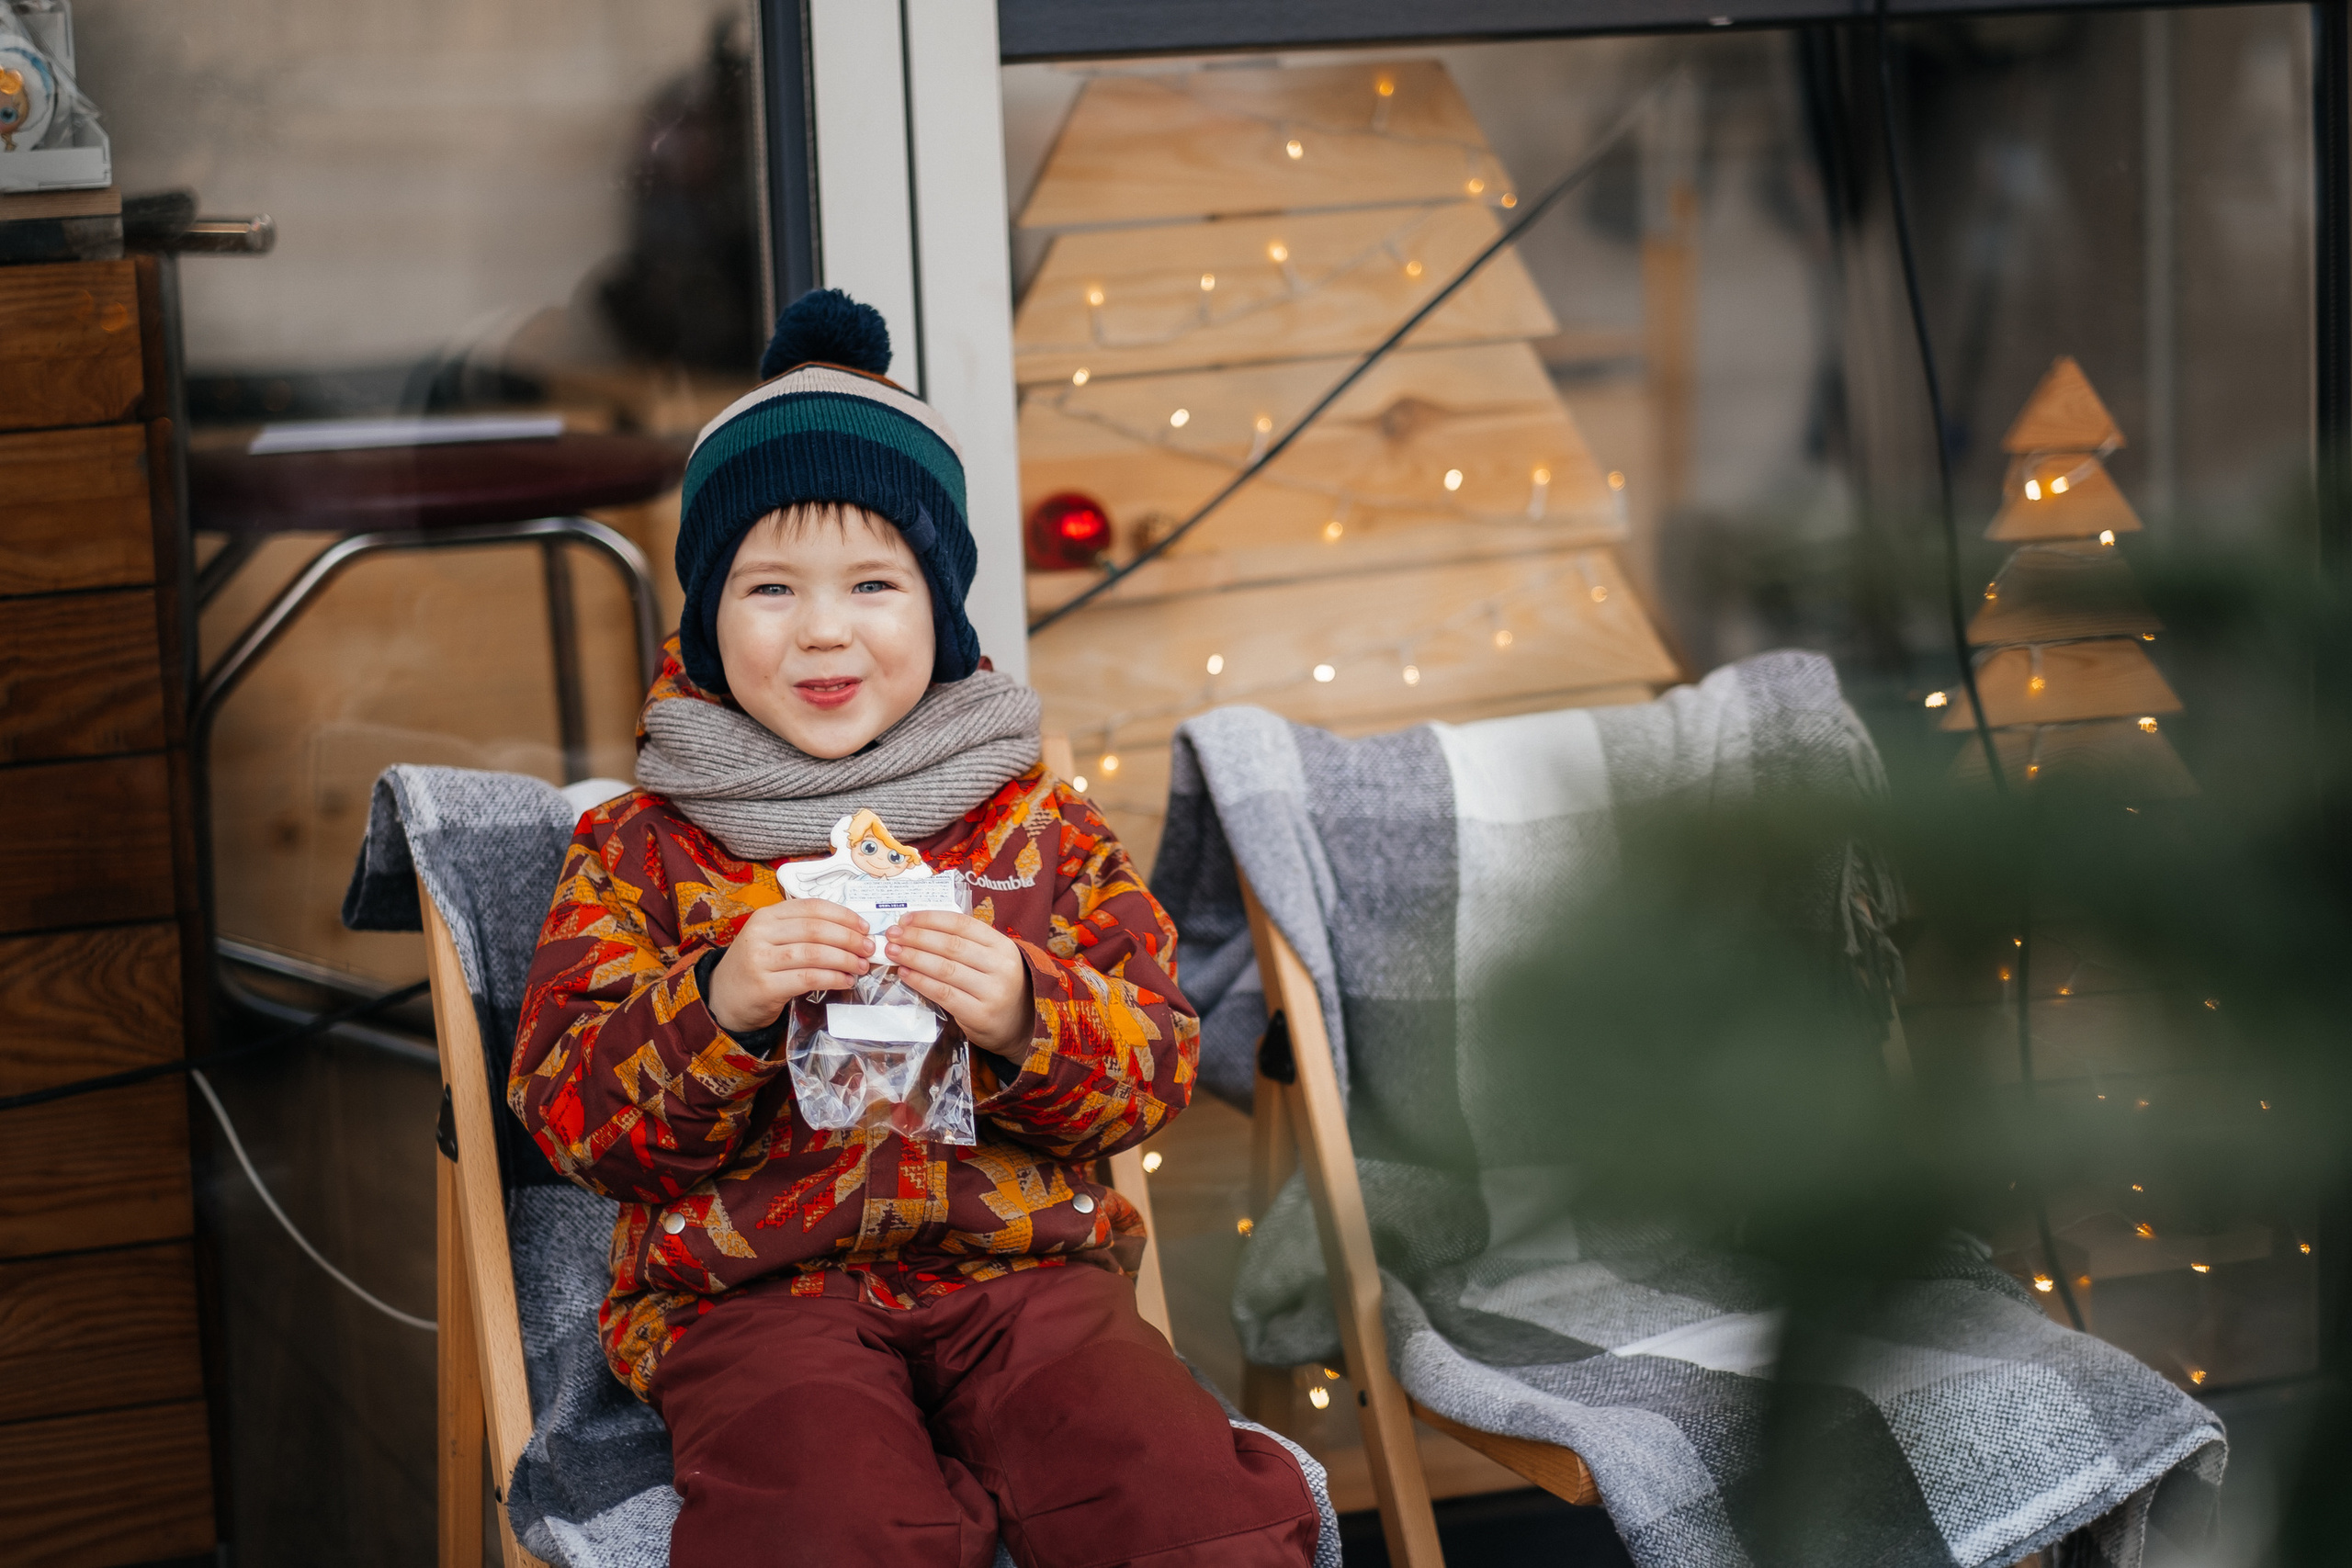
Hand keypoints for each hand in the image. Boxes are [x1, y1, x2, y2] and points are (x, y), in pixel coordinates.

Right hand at [705, 898, 874, 1034]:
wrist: (723, 998)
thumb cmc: (757, 966)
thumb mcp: (772, 939)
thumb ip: (804, 931)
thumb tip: (853, 931)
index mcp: (767, 916)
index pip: (812, 907)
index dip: (843, 915)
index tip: (864, 926)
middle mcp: (761, 933)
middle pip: (816, 929)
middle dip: (849, 938)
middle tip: (868, 948)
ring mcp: (760, 960)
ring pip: (814, 953)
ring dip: (844, 959)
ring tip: (860, 966)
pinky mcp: (765, 986)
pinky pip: (808, 978)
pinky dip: (832, 978)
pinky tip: (845, 981)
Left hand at [884, 911, 1032, 1057]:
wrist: (1020, 1026)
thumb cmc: (997, 987)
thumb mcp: (992, 960)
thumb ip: (966, 944)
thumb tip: (919, 928)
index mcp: (1003, 945)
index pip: (962, 924)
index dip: (930, 919)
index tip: (906, 919)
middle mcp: (1001, 966)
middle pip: (951, 945)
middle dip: (916, 937)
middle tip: (893, 935)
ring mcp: (992, 991)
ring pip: (945, 968)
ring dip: (914, 957)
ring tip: (894, 952)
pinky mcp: (979, 1014)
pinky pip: (943, 993)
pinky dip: (920, 981)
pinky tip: (905, 974)